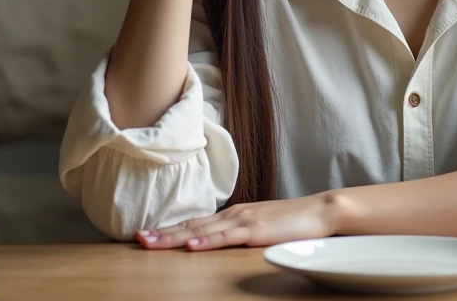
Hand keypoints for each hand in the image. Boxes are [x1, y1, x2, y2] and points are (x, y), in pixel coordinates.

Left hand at [135, 193, 341, 251]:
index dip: (168, 229)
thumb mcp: (258, 225)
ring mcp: (243, 220)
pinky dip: (207, 241)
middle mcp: (233, 214)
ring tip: (150, 242)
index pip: (194, 223)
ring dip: (173, 237)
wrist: (320, 211)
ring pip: (201, 230)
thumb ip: (238, 231)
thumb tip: (217, 240)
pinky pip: (227, 237)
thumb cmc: (292, 222)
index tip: (145, 235)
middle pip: (190, 225)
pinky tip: (192, 245)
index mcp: (232, 214)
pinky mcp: (256, 230)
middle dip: (161, 233)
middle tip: (136, 239)